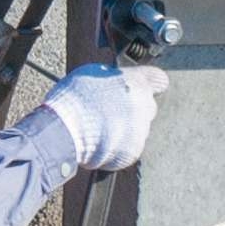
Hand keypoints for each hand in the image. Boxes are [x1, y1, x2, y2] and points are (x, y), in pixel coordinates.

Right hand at [32, 62, 167, 170]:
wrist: (66, 130)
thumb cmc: (75, 100)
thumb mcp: (93, 75)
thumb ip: (114, 79)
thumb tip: (116, 82)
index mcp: (136, 83)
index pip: (158, 80)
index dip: (150, 84)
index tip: (142, 88)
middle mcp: (144, 105)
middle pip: (147, 107)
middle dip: (133, 110)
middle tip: (111, 113)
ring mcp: (141, 130)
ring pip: (138, 129)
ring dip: (124, 130)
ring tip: (100, 130)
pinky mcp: (133, 151)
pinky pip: (129, 148)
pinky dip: (117, 148)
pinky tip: (100, 143)